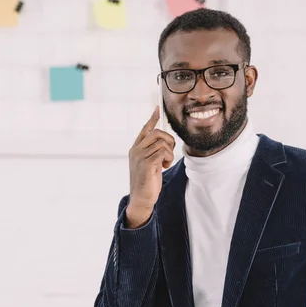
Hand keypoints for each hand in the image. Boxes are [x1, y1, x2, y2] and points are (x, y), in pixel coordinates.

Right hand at [125, 106, 174, 227]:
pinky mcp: (146, 163)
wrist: (141, 198)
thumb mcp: (150, 164)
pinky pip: (163, 152)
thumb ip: (153, 152)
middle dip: (169, 140)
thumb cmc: (147, 182)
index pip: (145, 129)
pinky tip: (163, 166)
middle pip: (157, 133)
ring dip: (169, 152)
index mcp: (135, 149)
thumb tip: (164, 141)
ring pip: (162, 142)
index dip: (152, 118)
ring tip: (165, 163)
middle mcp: (136, 150)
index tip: (157, 108)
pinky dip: (168, 158)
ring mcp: (140, 156)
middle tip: (169, 153)